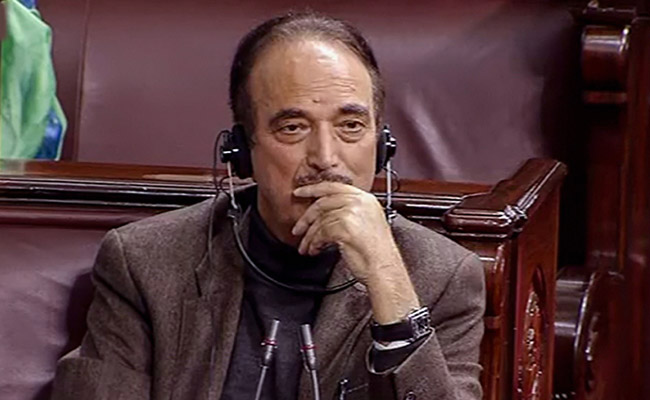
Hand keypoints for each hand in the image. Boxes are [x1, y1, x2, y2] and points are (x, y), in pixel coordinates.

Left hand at [292, 182, 419, 323]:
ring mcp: (352, 213)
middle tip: (298, 228)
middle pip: (323, 202)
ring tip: (307, 246)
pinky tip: (315, 250)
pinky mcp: (345, 226)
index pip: (334, 186)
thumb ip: (349, 213)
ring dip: (310, 236)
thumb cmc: (377, 254)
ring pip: (320, 221)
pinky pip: (321, 233)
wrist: (384, 269)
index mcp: (366, 199)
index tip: (300, 192)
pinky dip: (315, 243)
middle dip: (306, 218)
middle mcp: (360, 202)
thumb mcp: (366, 224)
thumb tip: (324, 214)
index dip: (313, 189)